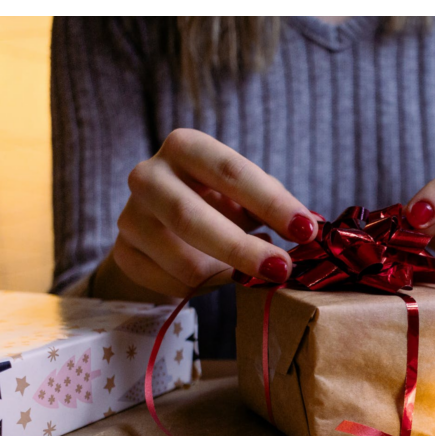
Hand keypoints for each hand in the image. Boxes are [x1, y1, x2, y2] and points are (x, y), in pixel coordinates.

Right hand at [108, 129, 317, 298]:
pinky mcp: (123, 254)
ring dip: (225, 274)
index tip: (306, 230)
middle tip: (282, 269)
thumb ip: (273, 204)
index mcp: (185, 147)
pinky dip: (202, 288)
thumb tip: (311, 226)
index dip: (271, 202)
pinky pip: (171, 284)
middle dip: (242, 248)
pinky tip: (212, 276)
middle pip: (190, 217)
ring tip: (245, 272)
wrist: (164, 226)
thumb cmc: (216, 201)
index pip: (230, 171)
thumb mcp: (244, 193)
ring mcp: (130, 217)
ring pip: (182, 261)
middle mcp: (148, 175)